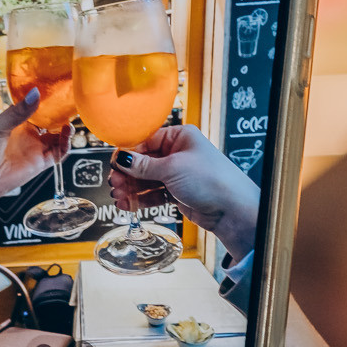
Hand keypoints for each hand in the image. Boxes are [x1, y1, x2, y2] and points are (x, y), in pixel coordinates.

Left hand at [0, 90, 68, 218]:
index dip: (45, 103)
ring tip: (68, 123)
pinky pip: (57, 154)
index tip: (55, 93)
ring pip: (56, 138)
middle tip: (68, 107)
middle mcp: (26, 135)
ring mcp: (34, 149)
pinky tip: (66, 136)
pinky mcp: (39, 164)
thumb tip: (35, 93)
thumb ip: (17, 113)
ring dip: (65, 131)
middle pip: (49, 124)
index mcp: (14, 123)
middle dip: (59, 116)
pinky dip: (65, 146)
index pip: (34, 110)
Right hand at [109, 125, 259, 259]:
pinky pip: (155, 193)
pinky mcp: (179, 193)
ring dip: (132, 188)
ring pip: (148, 179)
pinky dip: (142, 198)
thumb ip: (144, 165)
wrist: (232, 209)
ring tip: (118, 197)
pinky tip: (129, 204)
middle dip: (128, 174)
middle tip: (114, 184)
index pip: (146, 141)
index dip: (128, 154)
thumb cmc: (211, 180)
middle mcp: (179, 153)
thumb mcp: (172, 168)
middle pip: (144, 161)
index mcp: (180, 137)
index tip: (113, 164)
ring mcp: (179, 174)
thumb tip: (121, 158)